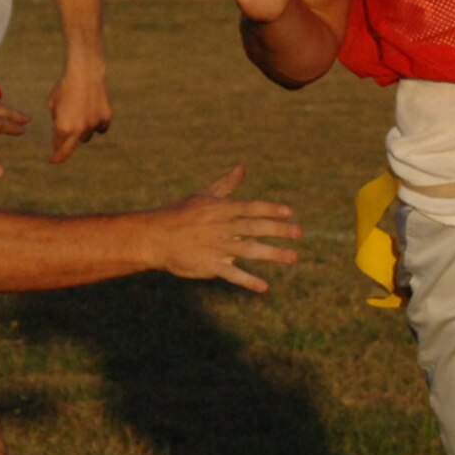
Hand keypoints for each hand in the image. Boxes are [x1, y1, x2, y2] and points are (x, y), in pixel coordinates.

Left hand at [47, 60, 112, 163]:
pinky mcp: (106, 118)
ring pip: (87, 136)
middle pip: (71, 149)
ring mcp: (94, 124)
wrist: (85, 72)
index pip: (57, 148)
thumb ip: (57, 120)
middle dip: (63, 153)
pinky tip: (92, 114)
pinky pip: (101, 127)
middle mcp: (79, 130)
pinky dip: (96, 124)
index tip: (51, 159)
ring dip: (81, 133)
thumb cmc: (65, 86)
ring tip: (79, 119)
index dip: (54, 155)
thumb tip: (60, 129)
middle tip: (59, 155)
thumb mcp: (52, 104)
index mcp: (63, 127)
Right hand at [150, 166, 301, 292]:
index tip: (289, 212)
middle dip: (277, 229)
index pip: (250, 207)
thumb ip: (227, 185)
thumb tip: (242, 167)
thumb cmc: (181, 215)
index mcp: (221, 210)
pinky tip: (264, 287)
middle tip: (299, 232)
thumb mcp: (204, 196)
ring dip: (271, 253)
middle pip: (254, 227)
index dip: (270, 208)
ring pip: (248, 250)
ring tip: (292, 257)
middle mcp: (222, 227)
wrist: (156, 237)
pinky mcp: (210, 265)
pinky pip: (232, 274)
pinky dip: (247, 280)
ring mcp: (217, 246)